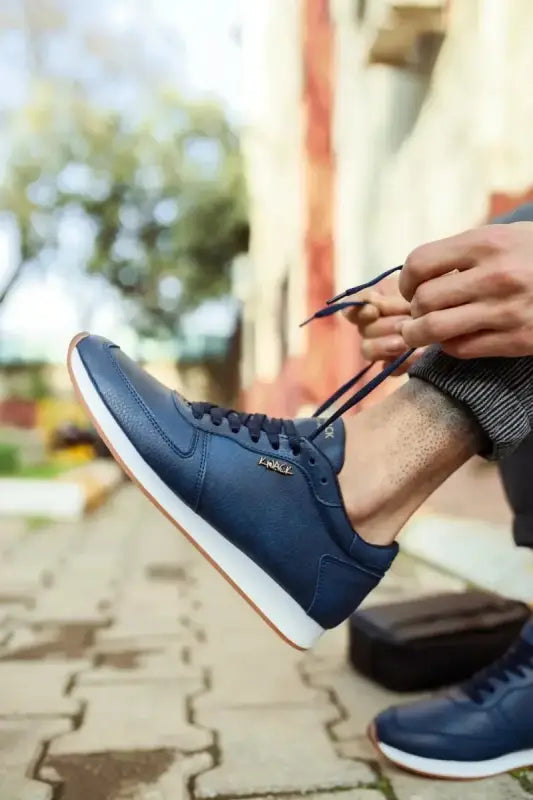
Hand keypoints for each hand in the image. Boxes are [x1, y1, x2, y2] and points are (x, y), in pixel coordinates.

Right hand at [344, 276, 423, 372]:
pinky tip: (420, 354)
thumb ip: (389, 295)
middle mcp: (370, 326)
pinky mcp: (395, 364)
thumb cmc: (431, 292)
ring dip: (385, 345)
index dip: (357, 310)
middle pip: (363, 330)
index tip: (373, 311)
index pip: (350, 308)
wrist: (454, 311)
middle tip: (405, 322)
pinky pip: (390, 368)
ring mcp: (380, 347)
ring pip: (367, 350)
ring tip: (407, 342)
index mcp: (371, 304)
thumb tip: (372, 305)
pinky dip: (403, 362)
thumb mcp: (412, 285)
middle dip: (384, 326)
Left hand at [399, 222, 532, 357]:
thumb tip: (417, 275)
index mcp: (488, 243)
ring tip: (419, 333)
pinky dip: (449, 346)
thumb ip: (465, 252)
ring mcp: (507, 311)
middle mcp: (496, 276)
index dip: (405, 280)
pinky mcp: (518, 341)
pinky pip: (461, 348)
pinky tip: (455, 338)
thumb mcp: (506, 237)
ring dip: (419, 334)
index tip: (410, 288)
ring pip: (435, 329)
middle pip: (423, 300)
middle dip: (412, 311)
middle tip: (417, 314)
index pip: (420, 263)